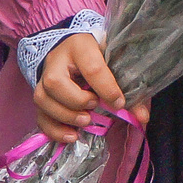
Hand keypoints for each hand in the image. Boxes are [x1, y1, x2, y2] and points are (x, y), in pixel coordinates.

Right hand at [34, 32, 149, 145]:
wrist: (75, 47)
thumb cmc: (100, 53)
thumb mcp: (116, 61)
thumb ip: (131, 87)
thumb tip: (142, 118)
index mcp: (81, 46)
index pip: (92, 68)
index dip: (106, 88)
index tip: (119, 103)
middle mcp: (57, 60)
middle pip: (55, 83)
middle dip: (76, 101)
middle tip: (93, 108)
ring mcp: (43, 77)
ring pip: (42, 99)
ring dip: (64, 116)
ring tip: (85, 121)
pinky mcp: (40, 94)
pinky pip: (39, 114)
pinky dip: (54, 129)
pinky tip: (71, 136)